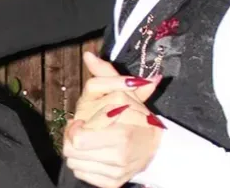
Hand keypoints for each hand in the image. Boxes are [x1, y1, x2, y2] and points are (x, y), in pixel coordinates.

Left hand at [62, 53, 165, 187]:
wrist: (157, 146)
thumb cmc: (135, 116)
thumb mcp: (122, 91)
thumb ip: (105, 75)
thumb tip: (89, 55)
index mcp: (121, 134)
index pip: (76, 139)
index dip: (76, 128)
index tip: (84, 122)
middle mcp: (120, 157)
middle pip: (71, 151)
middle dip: (74, 140)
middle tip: (86, 132)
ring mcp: (117, 172)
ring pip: (75, 164)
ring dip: (79, 153)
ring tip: (92, 143)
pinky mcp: (113, 183)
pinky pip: (83, 175)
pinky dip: (86, 166)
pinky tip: (97, 155)